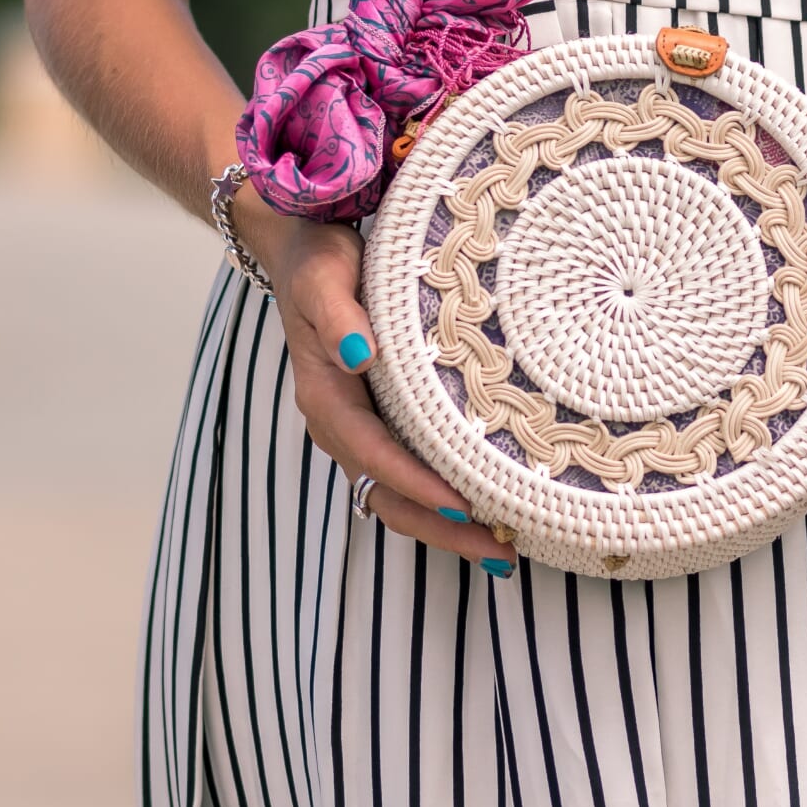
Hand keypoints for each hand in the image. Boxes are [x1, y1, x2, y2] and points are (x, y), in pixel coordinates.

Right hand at [231, 189, 517, 570]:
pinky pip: (405, 478)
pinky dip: (440, 502)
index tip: (462, 505)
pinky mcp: (378, 425)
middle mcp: (339, 425)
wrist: (304, 252)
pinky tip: (486, 511)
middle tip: (501, 553)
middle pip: (387, 495)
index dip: (415, 483)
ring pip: (396, 497)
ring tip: (503, 550)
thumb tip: (360, 354)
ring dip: (444, 527)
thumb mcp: (323, 277)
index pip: (372, 453)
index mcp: (325, 396)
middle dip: (440, 528)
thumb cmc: (319, 261)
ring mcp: (358, 430)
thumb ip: (338, 315)